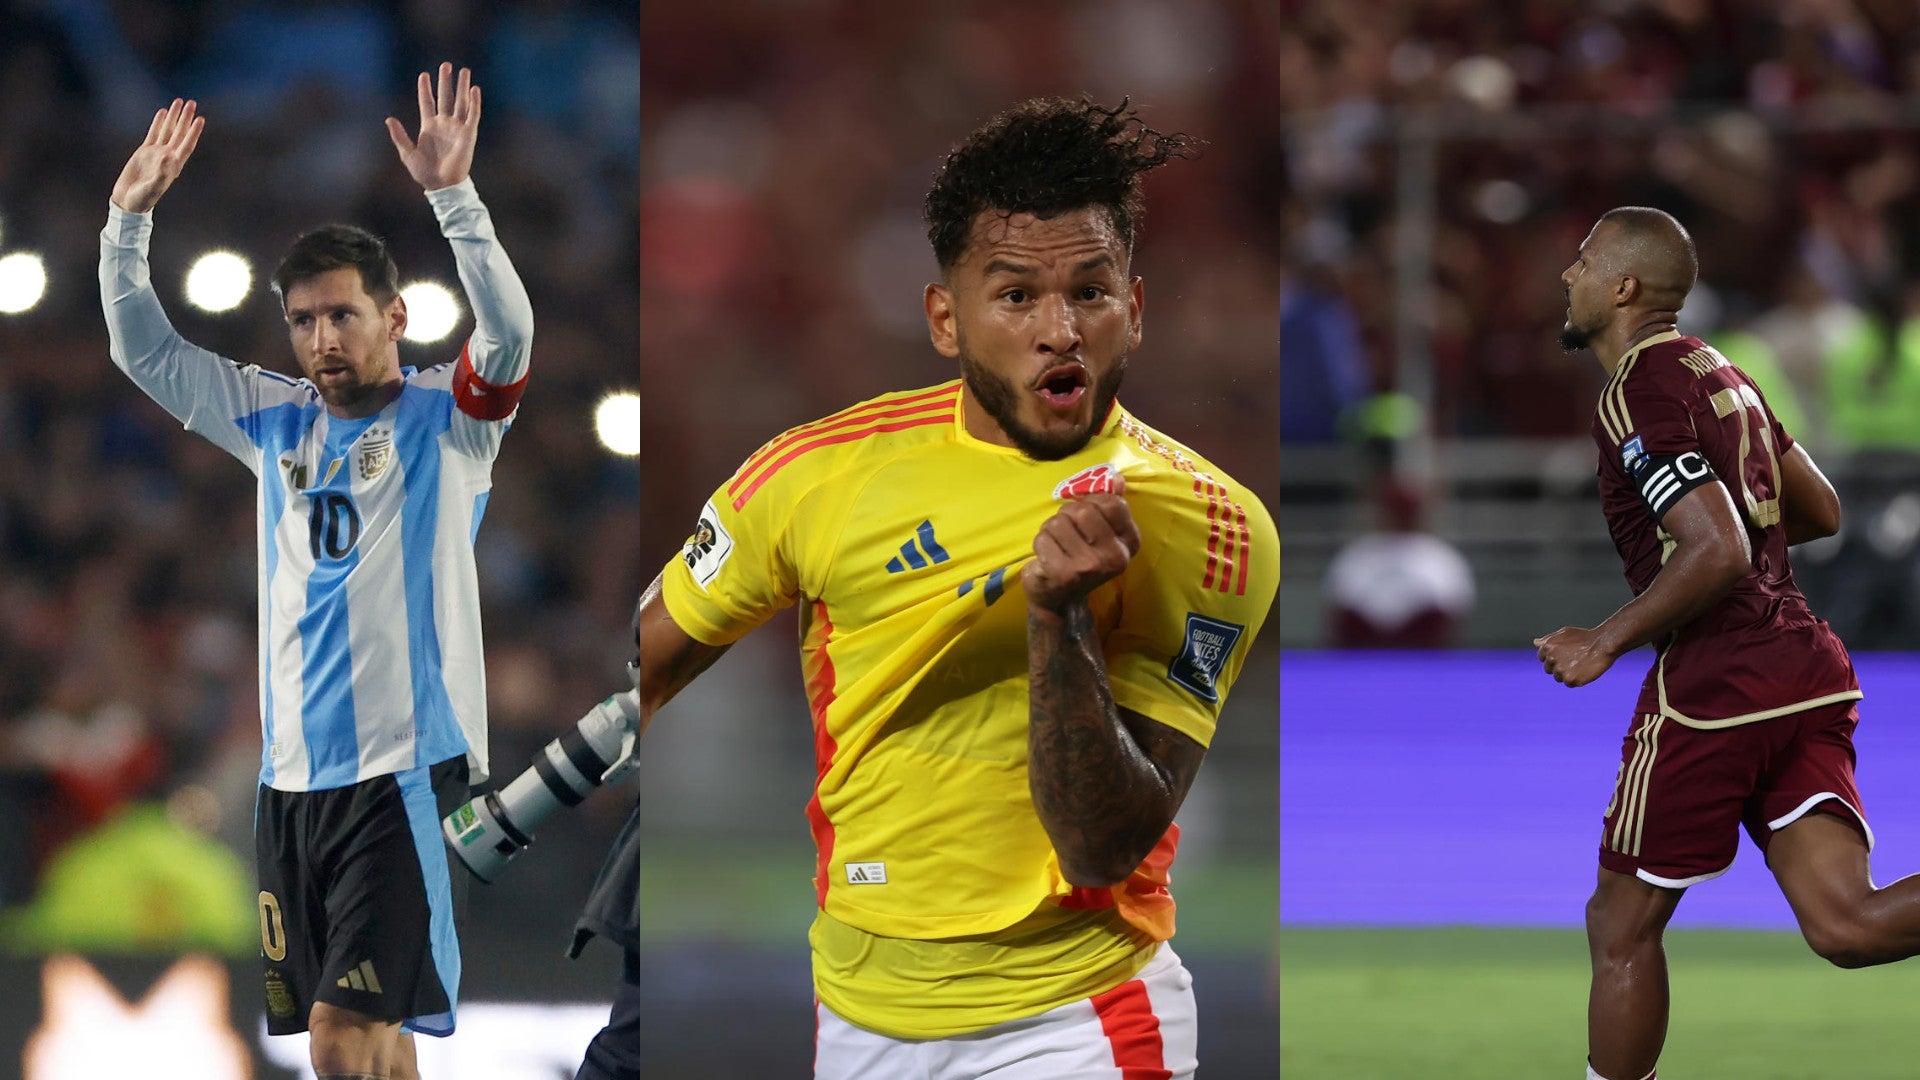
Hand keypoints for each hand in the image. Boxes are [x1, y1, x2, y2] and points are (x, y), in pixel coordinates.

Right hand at [111, 99, 203, 213]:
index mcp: (174, 166)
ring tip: (179, 101)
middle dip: (186, 118)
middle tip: (192, 103)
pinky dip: (159, 122)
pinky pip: (154, 133)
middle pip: (180, 133)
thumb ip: (162, 174)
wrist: (128, 201)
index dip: (194, 132)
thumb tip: (169, 157)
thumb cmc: (142, 199)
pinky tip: (163, 112)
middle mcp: (168, 157)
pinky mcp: (145, 151)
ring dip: (174, 117)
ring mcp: (157, 153)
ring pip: (168, 130)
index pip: (186, 145)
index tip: (201, 119)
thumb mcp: (153, 188)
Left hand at [386, 62, 480, 190]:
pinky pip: (472, 115)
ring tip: (464, 71)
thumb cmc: (424, 173)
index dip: (425, 88)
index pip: (427, 102)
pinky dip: (474, 102)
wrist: (442, 185)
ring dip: (462, 86)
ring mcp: (457, 128)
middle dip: (446, 81)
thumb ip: (399, 136)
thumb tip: (389, 119)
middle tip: (446, 65)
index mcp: (429, 127)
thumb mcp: (407, 153)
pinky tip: (474, 89)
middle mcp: (444, 124)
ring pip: (461, 102)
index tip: (424, 75)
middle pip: (446, 97)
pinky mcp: (468, 134)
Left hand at [1021, 474, 1140, 613]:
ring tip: (1057, 546)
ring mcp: (1089, 567)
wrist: (1060, 600)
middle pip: (1083, 510)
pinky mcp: (1063, 574)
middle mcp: (1115, 557)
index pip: (1112, 503)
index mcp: (1129, 543)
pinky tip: (1047, 557)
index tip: (1085, 515)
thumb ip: (1110, 505)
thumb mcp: (1101, 533)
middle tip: (1066, 533)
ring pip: (1058, 521)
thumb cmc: (1081, 558)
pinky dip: (1040, 543)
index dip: (1092, 501)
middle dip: (1067, 515)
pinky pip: (1043, 538)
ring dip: (1051, 530)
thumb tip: (1116, 478)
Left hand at [1534, 626, 1616, 686]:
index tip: (1566, 655)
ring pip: (1558, 678)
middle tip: (1574, 660)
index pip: (1542, 658)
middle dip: (1559, 667)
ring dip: (1568, 674)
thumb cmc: (1585, 638)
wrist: (1603, 644)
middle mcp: (1551, 658)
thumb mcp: (1565, 633)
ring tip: (1580, 665)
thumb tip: (1535, 643)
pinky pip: (1569, 684)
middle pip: (1549, 670)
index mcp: (1547, 647)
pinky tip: (1584, 671)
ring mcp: (1560, 670)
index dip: (1555, 658)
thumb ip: (1549, 639)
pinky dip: (1576, 680)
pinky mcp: (1570, 679)